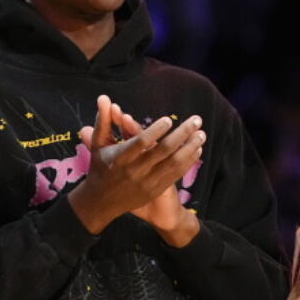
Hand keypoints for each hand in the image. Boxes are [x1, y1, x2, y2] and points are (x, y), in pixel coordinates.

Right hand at [67, 95, 204, 234]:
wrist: (102, 202)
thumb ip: (104, 120)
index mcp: (121, 158)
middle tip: (196, 120)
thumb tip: (104, 97)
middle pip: (163, 151)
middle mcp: (135, 170)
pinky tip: (197, 150)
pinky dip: (188, 162)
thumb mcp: (98, 145)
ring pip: (173, 163)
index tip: (169, 119)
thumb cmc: (100, 168)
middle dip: (182, 134)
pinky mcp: (155, 190)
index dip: (156, 131)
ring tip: (201, 134)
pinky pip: (176, 174)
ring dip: (190, 147)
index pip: (141, 143)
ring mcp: (147, 182)